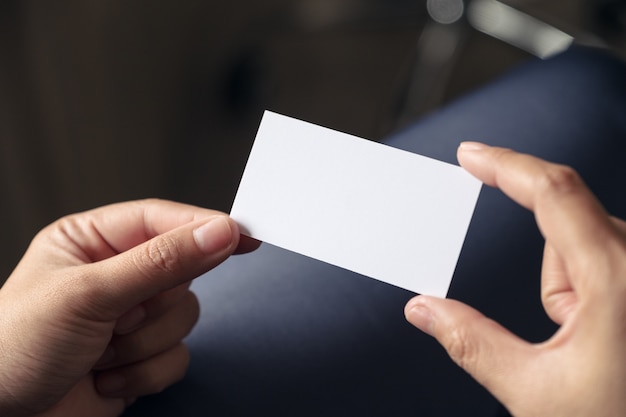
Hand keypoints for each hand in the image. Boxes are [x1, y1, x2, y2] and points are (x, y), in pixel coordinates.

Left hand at [0, 199, 259, 416]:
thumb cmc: (11, 349)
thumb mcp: (88, 294)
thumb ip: (160, 261)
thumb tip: (217, 233)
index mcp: (93, 242)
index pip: (163, 220)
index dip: (204, 226)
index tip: (243, 235)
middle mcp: (115, 275)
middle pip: (182, 272)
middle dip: (153, 305)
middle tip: (118, 316)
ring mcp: (130, 317)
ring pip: (185, 317)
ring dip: (145, 343)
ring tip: (102, 350)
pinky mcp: (140, 355)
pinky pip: (178, 355)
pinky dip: (145, 372)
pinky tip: (106, 375)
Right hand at [405, 142, 625, 416]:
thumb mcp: (536, 391)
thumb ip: (471, 343)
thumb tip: (424, 310)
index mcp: (618, 278)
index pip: (553, 193)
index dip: (505, 165)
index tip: (471, 155)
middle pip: (566, 227)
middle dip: (550, 276)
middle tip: (561, 337)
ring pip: (584, 248)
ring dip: (570, 288)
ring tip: (588, 345)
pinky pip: (604, 261)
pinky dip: (590, 290)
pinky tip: (604, 337)